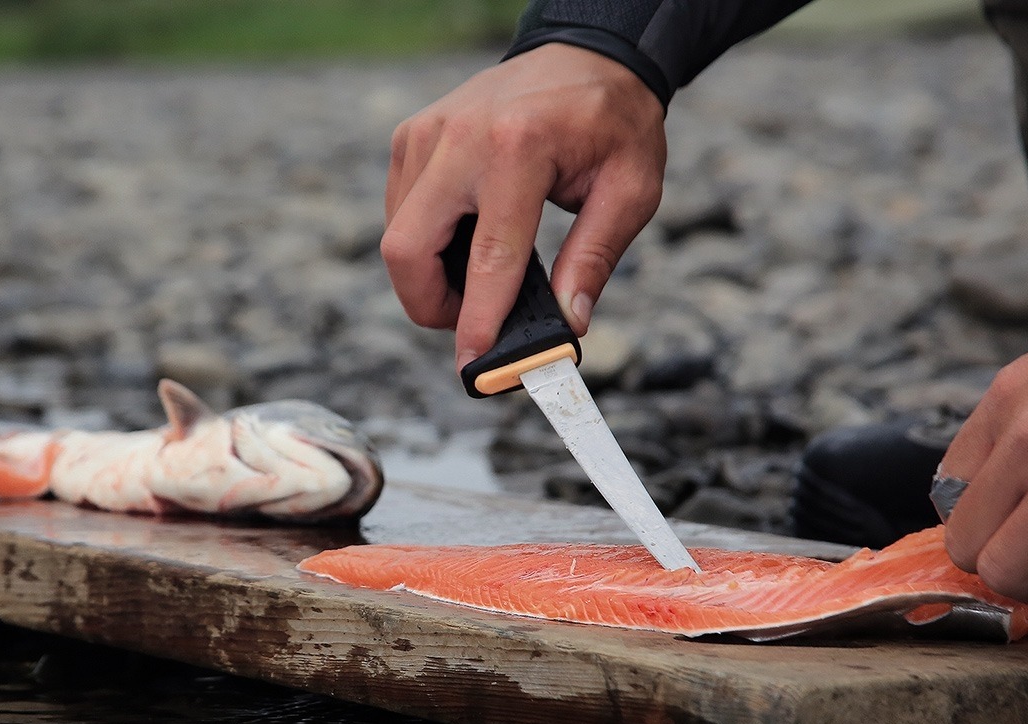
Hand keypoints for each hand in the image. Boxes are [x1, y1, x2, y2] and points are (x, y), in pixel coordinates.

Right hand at [381, 43, 666, 369]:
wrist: (583, 54)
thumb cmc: (611, 122)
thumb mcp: (630, 190)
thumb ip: (595, 259)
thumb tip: (567, 324)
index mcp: (518, 149)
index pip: (488, 258)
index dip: (477, 322)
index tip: (473, 366)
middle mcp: (459, 139)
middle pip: (407, 251)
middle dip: (430, 306)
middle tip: (471, 323)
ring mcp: (425, 135)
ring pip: (397, 237)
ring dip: (431, 275)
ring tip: (482, 277)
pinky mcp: (411, 137)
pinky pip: (399, 210)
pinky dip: (426, 242)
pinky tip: (469, 238)